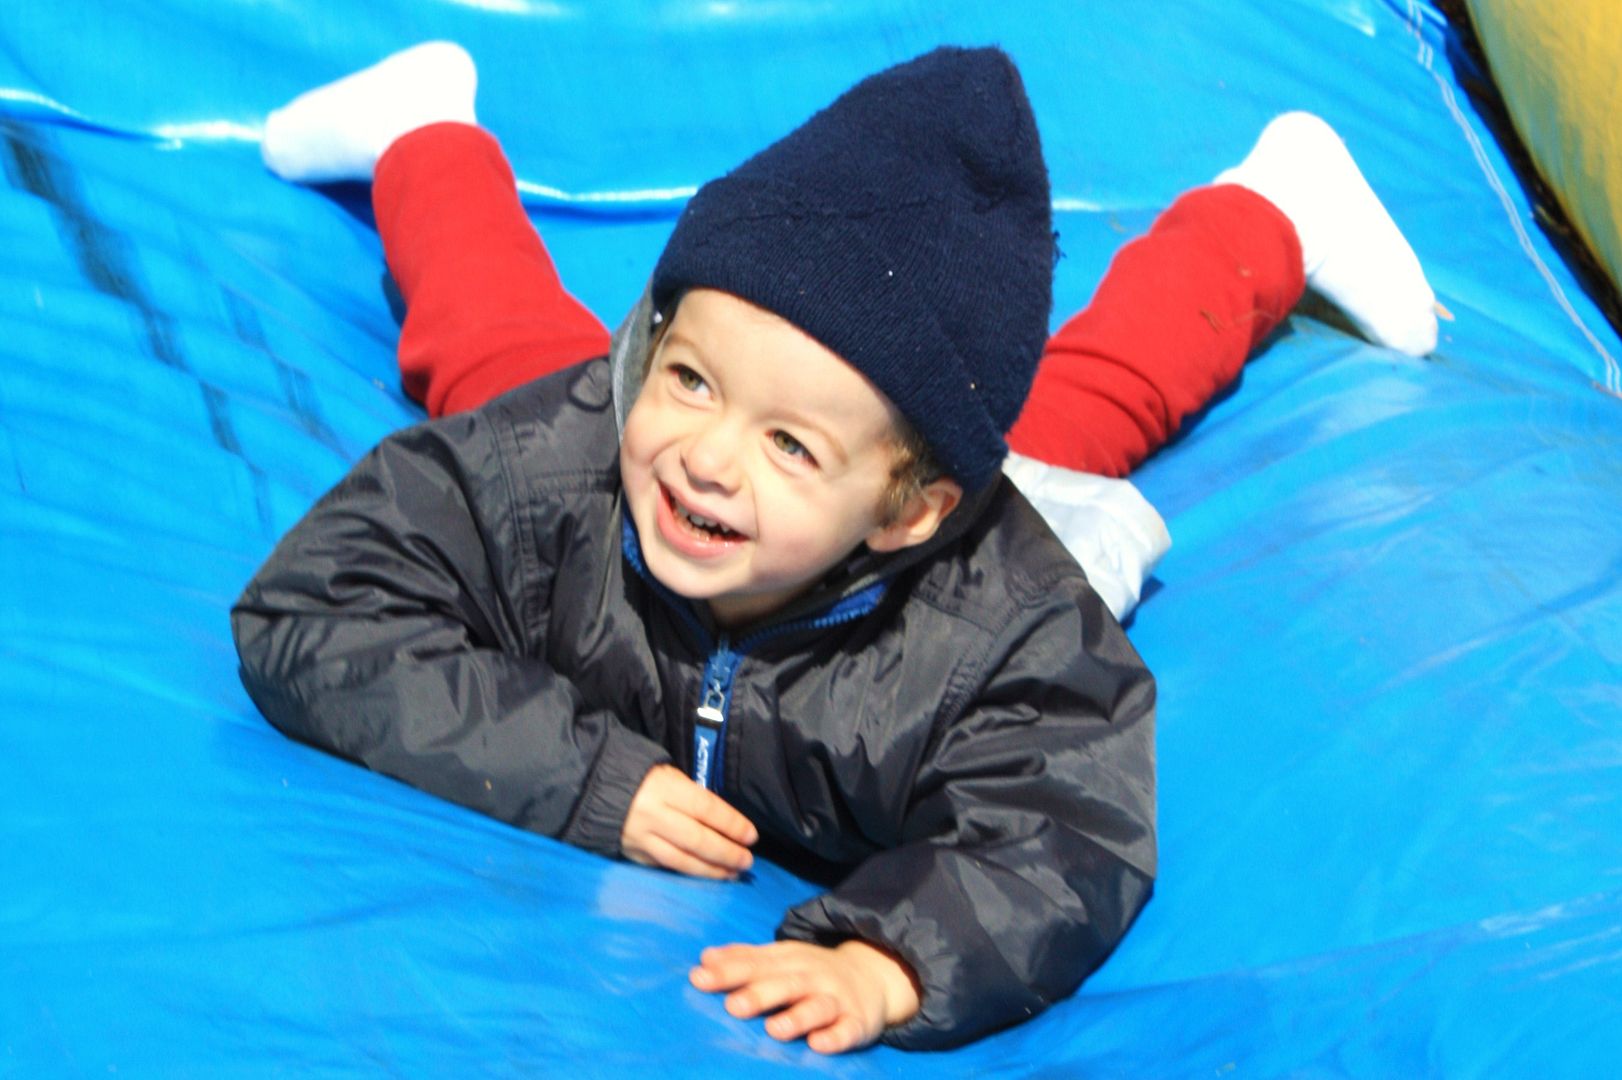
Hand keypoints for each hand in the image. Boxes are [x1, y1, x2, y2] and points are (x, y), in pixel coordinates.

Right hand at [620, 764, 756, 878]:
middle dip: (726, 852)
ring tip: (732, 873)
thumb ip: (694, 798)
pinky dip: (689, 873)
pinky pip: (666, 867)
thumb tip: (725, 823)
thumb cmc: (644, 780)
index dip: (731, 824)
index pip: (706, 808)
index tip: (751, 836)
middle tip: (747, 861)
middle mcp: (653, 814)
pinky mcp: (633, 854)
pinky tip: (706, 875)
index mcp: (665, 788)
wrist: (596, 789)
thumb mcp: (670, 777)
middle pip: (696, 839)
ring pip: (681, 860)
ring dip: (711, 870)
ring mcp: (641, 837)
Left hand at [689, 939, 921, 1053]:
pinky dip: (834, 1037)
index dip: (728, 971)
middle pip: (784, 984)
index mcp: (789, 960)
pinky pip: (847, 1031)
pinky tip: (818, 1044)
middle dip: (759, 994)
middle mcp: (812, 976)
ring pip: (817, 1007)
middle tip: (733, 1006)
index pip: (756, 964)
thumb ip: (744, 958)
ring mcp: (836, 999)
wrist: (873, 974)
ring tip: (774, 1029)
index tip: (699, 978)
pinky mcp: (857, 1022)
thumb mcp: (781, 958)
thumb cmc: (811, 972)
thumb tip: (704, 958)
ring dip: (797, 1017)